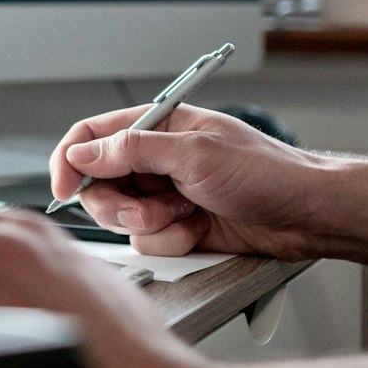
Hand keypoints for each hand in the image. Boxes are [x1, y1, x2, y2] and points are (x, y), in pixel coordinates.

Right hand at [51, 105, 339, 257]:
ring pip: (122, 218)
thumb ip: (134, 150)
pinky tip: (198, 231)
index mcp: (159, 126)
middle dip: (118, 204)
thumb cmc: (267, 172)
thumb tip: (85, 153)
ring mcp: (167, 194)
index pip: (93, 135)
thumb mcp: (195, 154)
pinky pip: (149, 241)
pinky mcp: (178, 225)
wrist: (305, 215)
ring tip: (185, 216)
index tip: (63, 188)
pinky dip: (170, 241)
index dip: (70, 161)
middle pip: (99, 184)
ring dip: (151, 225)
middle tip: (147, 210)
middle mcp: (158, 159)